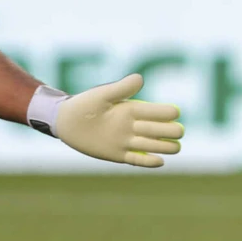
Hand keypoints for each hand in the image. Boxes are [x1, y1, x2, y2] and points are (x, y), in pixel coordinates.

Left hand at [55, 74, 183, 167]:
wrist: (65, 122)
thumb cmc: (83, 105)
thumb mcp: (101, 95)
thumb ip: (121, 88)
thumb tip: (141, 78)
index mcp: (133, 110)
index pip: (160, 112)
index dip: (169, 112)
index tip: (173, 113)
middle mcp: (133, 126)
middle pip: (163, 130)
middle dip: (173, 131)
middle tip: (176, 132)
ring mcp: (127, 141)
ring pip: (155, 146)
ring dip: (166, 146)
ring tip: (174, 147)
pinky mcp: (118, 155)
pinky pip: (138, 160)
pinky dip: (150, 162)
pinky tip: (160, 161)